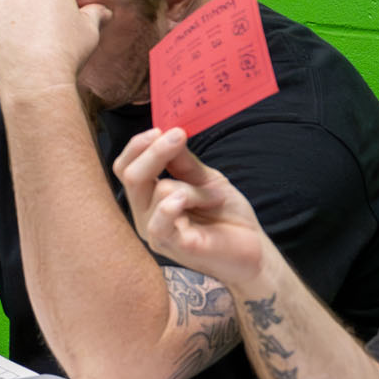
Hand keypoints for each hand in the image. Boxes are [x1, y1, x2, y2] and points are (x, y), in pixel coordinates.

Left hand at [0, 0, 108, 98]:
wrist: (37, 79)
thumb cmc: (67, 54)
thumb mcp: (90, 32)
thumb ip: (95, 15)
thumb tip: (104, 11)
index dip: (55, 14)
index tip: (57, 33)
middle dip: (32, 16)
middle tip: (41, 42)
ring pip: (6, 13)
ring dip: (12, 27)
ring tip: (25, 51)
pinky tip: (9, 55)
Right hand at [112, 127, 271, 288]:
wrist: (252, 248)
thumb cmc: (225, 215)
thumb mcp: (205, 179)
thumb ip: (183, 161)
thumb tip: (169, 132)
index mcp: (149, 197)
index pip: (125, 167)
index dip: (138, 146)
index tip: (162, 129)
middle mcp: (145, 215)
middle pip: (130, 175)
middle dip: (155, 152)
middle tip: (179, 136)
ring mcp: (157, 233)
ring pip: (159, 190)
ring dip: (193, 187)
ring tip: (216, 196)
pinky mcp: (173, 248)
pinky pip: (159, 223)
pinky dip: (172, 206)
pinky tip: (184, 199)